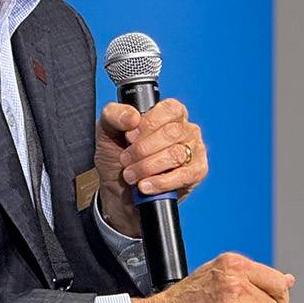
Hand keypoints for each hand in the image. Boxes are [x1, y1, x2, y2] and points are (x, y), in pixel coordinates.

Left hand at [95, 98, 208, 235]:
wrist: (118, 192)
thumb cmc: (117, 159)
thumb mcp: (106, 132)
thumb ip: (114, 115)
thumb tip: (132, 116)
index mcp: (169, 113)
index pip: (169, 109)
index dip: (148, 124)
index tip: (129, 137)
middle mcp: (186, 129)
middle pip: (172, 133)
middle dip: (142, 150)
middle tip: (125, 160)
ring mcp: (195, 150)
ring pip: (176, 154)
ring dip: (147, 167)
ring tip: (131, 175)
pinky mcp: (197, 172)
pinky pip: (184, 175)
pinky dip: (161, 182)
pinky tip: (145, 185)